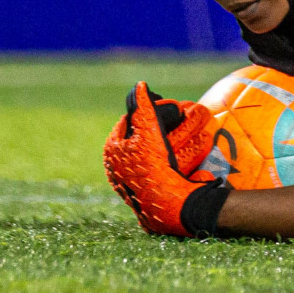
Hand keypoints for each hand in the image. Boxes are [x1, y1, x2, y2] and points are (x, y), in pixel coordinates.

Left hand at [103, 82, 220, 236]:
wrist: (170, 206)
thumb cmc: (155, 168)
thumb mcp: (149, 131)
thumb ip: (144, 108)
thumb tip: (139, 86)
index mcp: (112, 152)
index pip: (126, 122)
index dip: (144, 113)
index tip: (162, 109)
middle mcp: (117, 169)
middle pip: (137, 140)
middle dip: (155, 130)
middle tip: (174, 124)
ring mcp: (131, 184)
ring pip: (148, 155)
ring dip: (165, 146)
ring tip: (182, 139)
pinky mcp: (146, 195)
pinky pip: (157, 172)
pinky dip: (168, 164)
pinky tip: (181, 162)